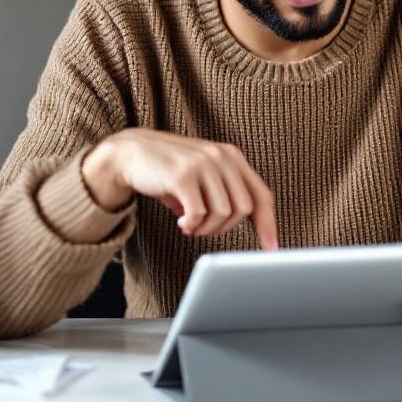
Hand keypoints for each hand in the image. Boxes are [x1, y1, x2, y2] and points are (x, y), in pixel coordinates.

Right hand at [82, 129, 278, 249]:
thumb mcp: (202, 177)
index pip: (261, 194)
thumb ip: (224, 194)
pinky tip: (181, 223)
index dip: (268, 224)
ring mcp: (203, 163)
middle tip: (203, 231)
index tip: (271, 248)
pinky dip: (192, 225)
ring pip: (222, 213)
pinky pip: (199, 213)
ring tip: (190, 226)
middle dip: (224, 229)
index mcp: (231, 157)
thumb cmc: (169, 170)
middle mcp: (222, 156)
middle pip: (243, 209)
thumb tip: (246, 225)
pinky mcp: (183, 175)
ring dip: (206, 229)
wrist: (129, 153)